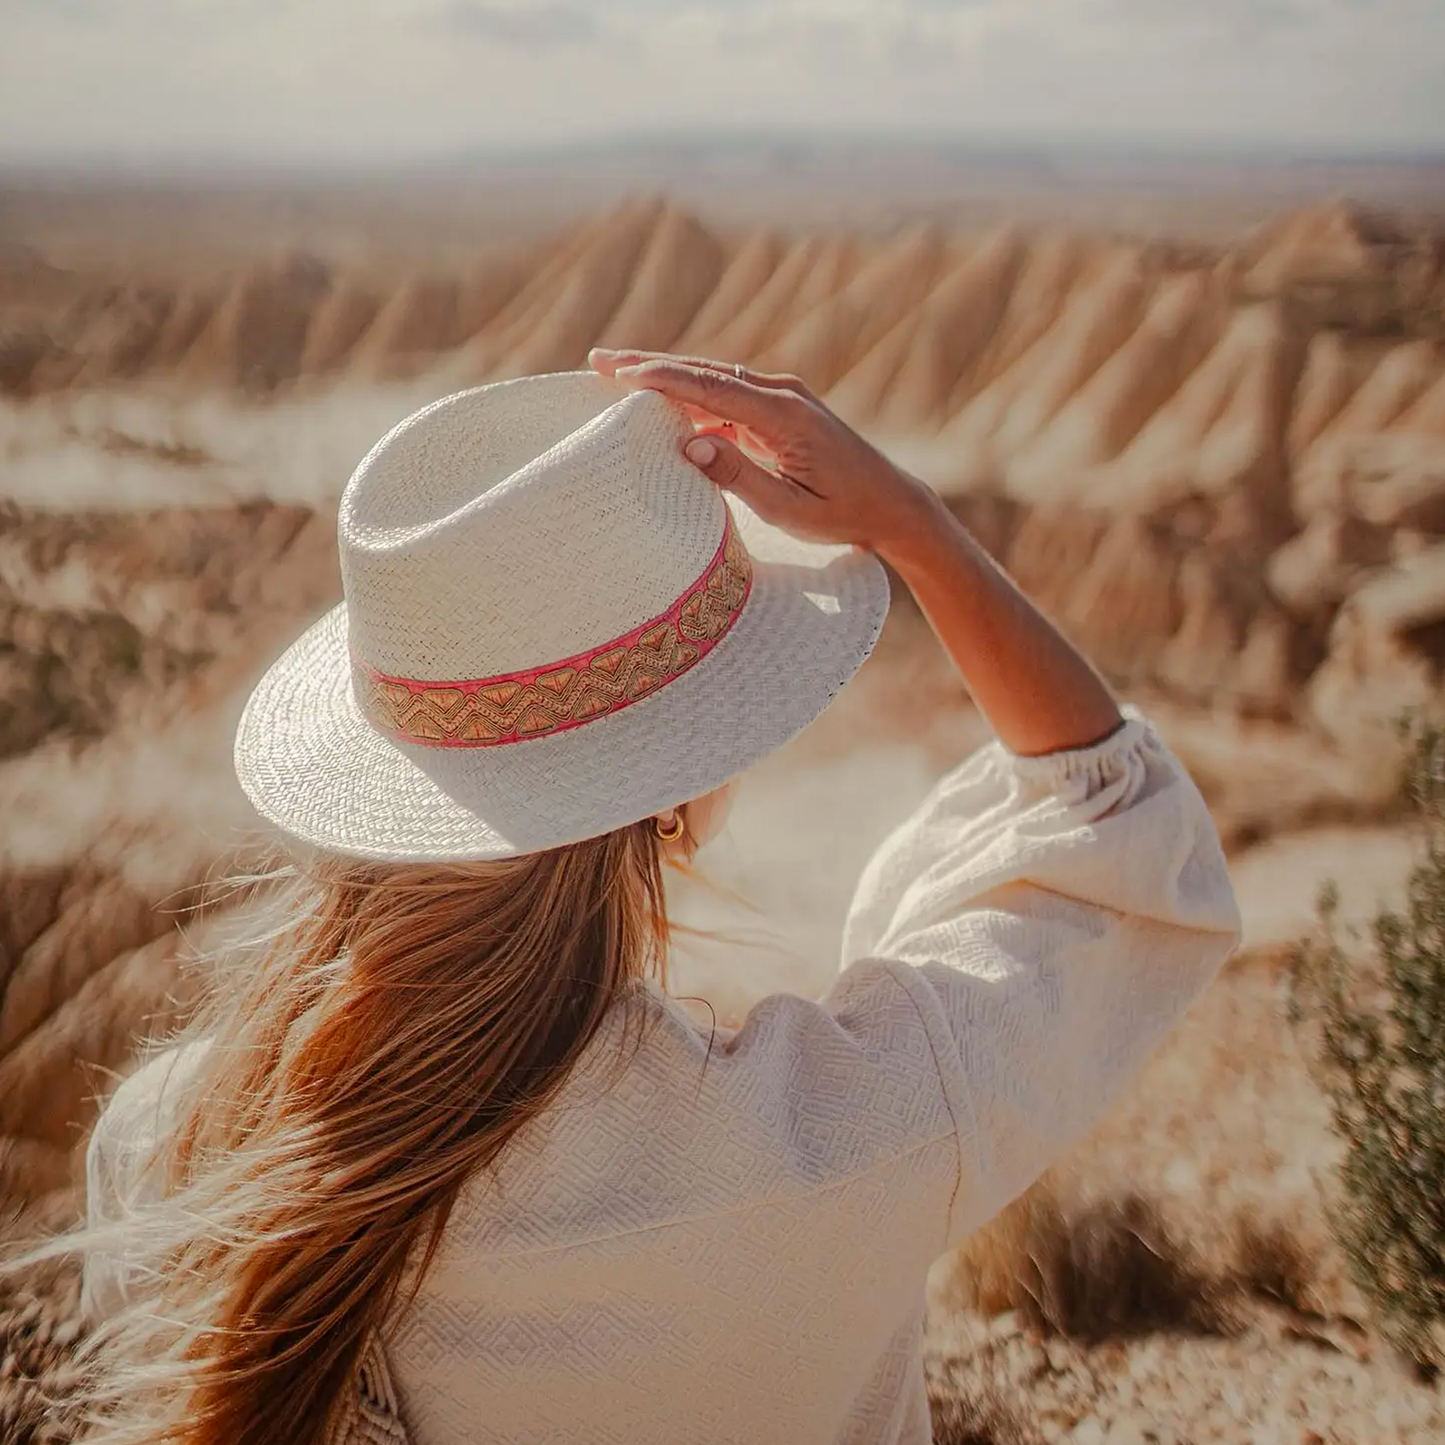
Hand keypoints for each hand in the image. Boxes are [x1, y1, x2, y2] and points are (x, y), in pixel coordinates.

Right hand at [588, 349, 939, 556]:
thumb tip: (691, 444)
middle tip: (598, 360)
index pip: (711, 388)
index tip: (619, 373)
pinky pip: (727, 396)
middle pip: (704, 372)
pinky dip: (690, 393)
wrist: (893, 505)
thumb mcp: (790, 508)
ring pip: (713, 379)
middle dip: (650, 364)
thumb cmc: (845, 514)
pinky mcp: (781, 410)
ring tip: (616, 372)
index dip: (662, 379)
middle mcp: (782, 395)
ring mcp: (783, 398)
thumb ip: (740, 476)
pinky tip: (661, 402)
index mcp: (783, 416)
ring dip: (666, 375)